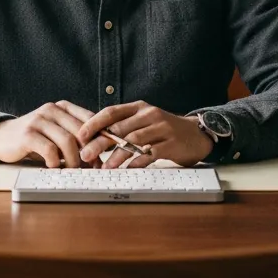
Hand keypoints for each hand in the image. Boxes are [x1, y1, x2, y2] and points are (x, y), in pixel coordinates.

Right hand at [0, 101, 102, 167]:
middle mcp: (51, 110)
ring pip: (67, 141)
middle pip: (81, 131)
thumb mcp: (56, 132)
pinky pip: (49, 149)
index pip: (90, 118)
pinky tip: (53, 166)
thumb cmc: (34, 138)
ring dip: (73, 160)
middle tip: (91, 167)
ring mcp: (38, 120)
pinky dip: (55, 162)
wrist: (1, 137)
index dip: (100, 137)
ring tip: (73, 170)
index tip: (103, 154)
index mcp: (62, 107)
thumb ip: (74, 136)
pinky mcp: (27, 134)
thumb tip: (99, 154)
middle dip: (89, 152)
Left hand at [76, 101, 213, 168]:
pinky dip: (137, 161)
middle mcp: (149, 114)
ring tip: (105, 167)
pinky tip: (127, 169)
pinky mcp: (172, 143)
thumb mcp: (144, 122)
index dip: (94, 123)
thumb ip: (123, 126)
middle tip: (86, 155)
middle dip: (100, 142)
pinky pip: (150, 153)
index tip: (80, 136)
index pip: (111, 112)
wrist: (196, 134)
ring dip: (116, 155)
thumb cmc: (164, 130)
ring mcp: (162, 128)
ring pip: (133, 141)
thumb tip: (94, 138)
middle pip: (119, 128)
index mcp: (138, 108)